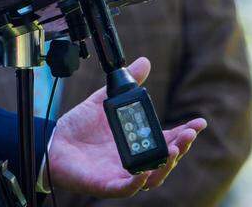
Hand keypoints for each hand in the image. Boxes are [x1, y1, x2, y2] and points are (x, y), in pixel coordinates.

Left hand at [48, 56, 207, 196]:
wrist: (51, 142)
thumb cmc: (77, 128)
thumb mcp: (104, 101)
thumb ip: (125, 86)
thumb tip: (144, 62)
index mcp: (135, 142)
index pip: (166, 139)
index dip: (184, 133)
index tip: (199, 122)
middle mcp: (133, 159)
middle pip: (164, 159)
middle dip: (180, 147)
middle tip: (189, 134)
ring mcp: (121, 173)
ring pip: (152, 177)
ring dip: (165, 165)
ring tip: (173, 150)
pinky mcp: (106, 184)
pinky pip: (125, 188)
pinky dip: (136, 182)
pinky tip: (143, 172)